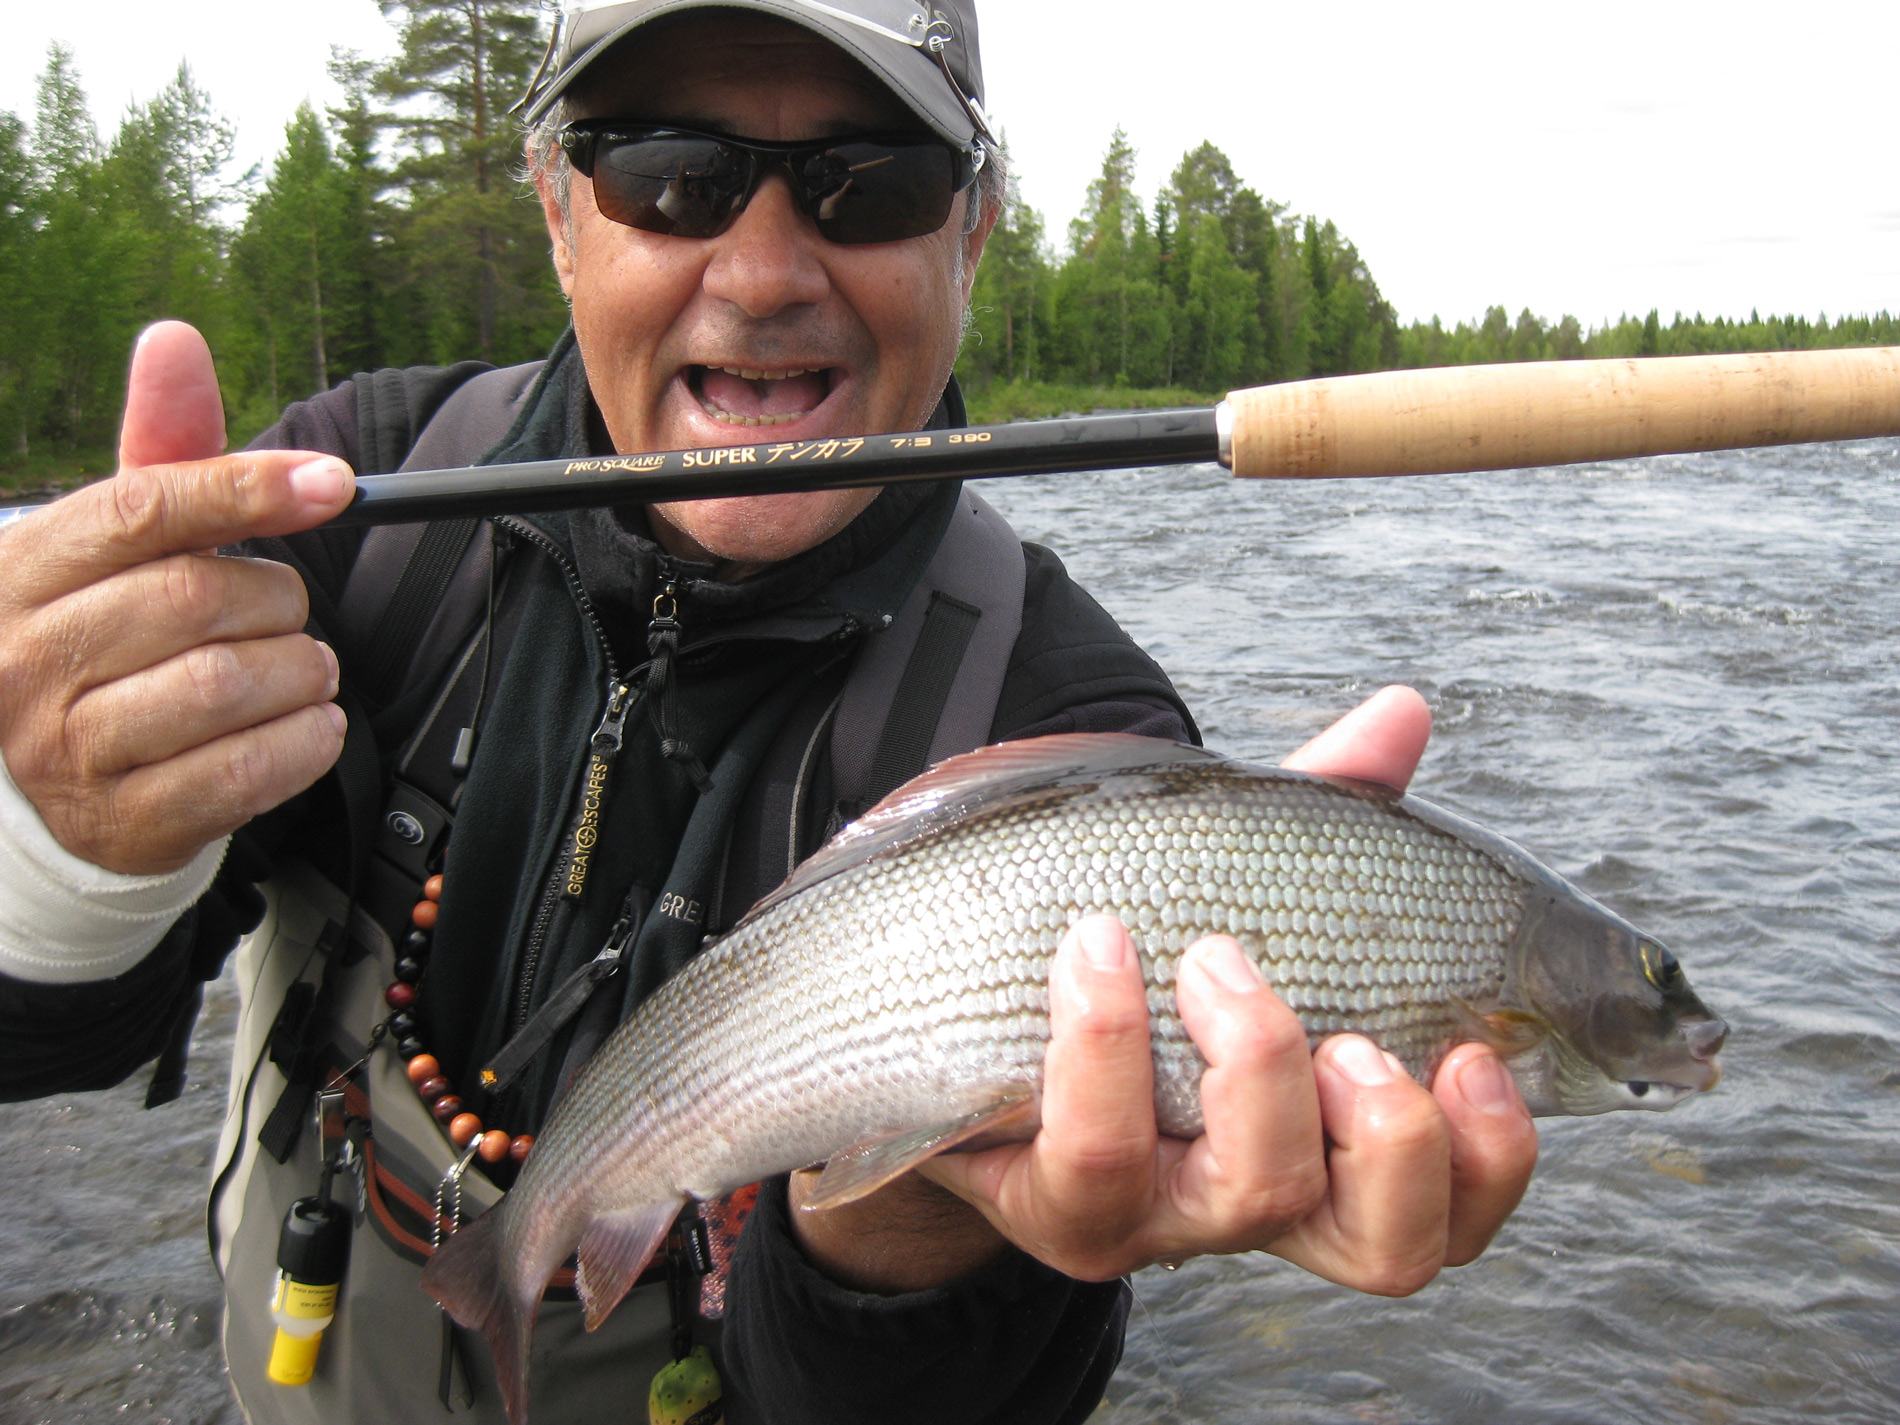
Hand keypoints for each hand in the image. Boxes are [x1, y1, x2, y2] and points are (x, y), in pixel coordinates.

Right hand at [0, 322, 357, 873]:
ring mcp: (70, 748)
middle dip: (278, 599)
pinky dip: (305, 738)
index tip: (332, 485)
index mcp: (21, 571)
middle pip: (200, 598)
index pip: (142, 510)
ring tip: (300, 668)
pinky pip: (250, 769)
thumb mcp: (118, 547)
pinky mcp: (129, 820)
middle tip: (289, 612)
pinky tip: (306, 722)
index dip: (247, 489)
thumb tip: (174, 339)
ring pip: (231, 684)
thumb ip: (162, 454)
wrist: (49, 790)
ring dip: (300, 670)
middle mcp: (29, 658)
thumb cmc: (103, 639)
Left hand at [916, 686, 1537, 1291]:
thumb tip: (1400, 713)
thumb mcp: (1231, 887)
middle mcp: (1254, 1203)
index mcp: (1324, 1145)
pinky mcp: (1056, 1203)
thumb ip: (1322, 812)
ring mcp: (1158, 1216)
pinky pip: (1096, 1157)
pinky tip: (1094, 953)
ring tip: (1209, 957)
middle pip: (1381, 1244)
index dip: (1489, 1159)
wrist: (958, 1016)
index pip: (1448, 1213)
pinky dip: (1108, 1047)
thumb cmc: (1129, 960)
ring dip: (1256, 1064)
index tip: (1469, 1055)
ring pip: (1251, 1199)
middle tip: (1342, 1030)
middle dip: (1387, 1131)